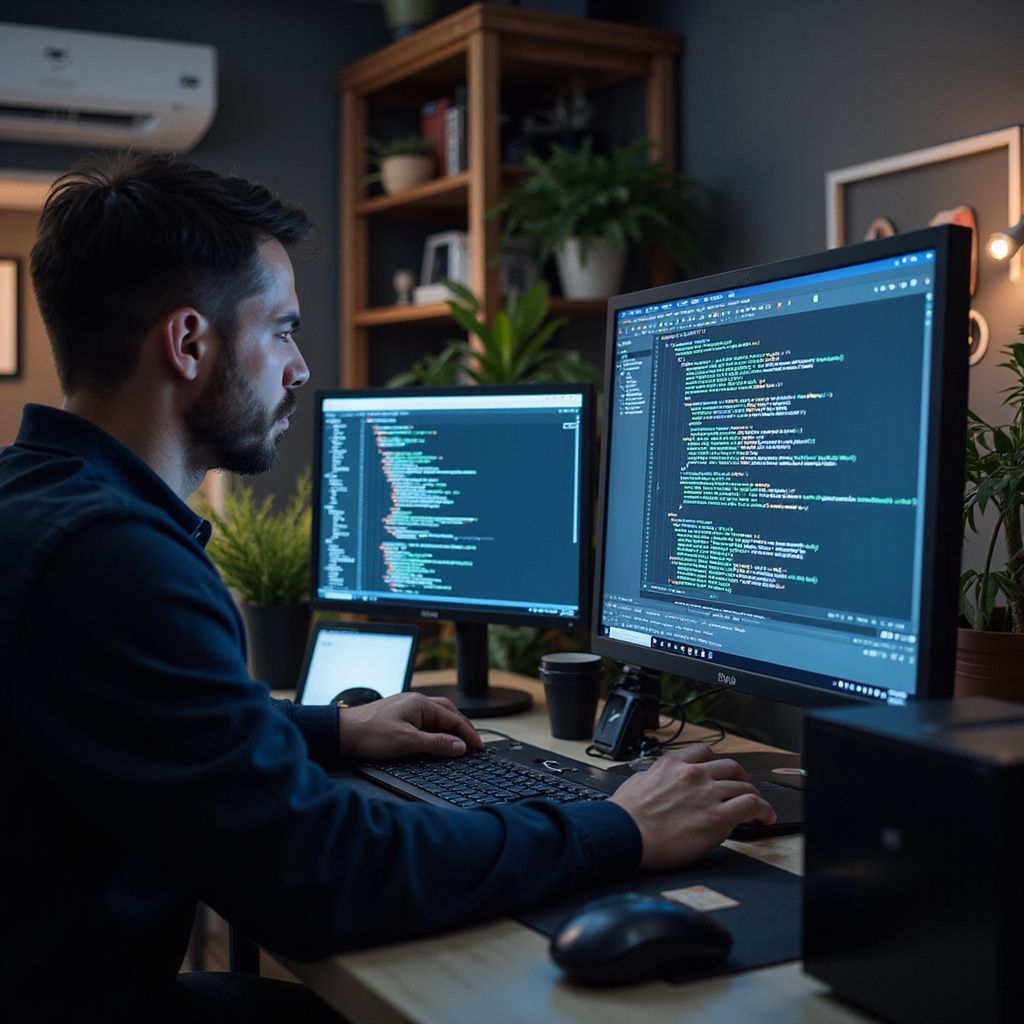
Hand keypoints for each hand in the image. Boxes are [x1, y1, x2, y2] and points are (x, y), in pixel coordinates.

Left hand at [337, 692, 484, 760]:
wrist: (342, 732)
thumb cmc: (370, 734)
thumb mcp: (406, 742)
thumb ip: (436, 744)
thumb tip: (460, 746)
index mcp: (421, 704)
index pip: (454, 718)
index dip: (469, 734)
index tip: (479, 748)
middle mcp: (416, 701)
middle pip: (449, 712)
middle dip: (464, 728)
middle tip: (475, 744)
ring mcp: (408, 706)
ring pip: (438, 714)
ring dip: (451, 726)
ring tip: (460, 741)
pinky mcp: (400, 714)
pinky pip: (426, 718)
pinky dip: (438, 728)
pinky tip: (437, 736)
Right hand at [609, 744, 775, 869]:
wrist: (625, 835)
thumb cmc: (626, 816)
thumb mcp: (638, 782)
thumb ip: (656, 777)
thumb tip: (660, 781)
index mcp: (672, 764)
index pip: (704, 752)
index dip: (716, 763)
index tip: (720, 772)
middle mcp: (693, 774)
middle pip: (729, 767)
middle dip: (739, 778)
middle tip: (741, 789)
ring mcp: (707, 794)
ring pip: (743, 785)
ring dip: (753, 795)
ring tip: (757, 806)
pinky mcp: (718, 817)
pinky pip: (752, 805)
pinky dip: (764, 810)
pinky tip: (765, 817)